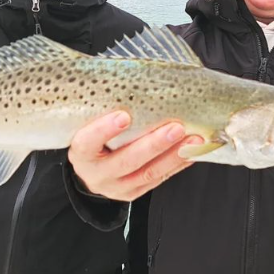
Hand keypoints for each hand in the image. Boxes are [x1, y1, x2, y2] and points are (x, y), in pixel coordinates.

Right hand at [68, 111, 201, 201]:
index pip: (87, 143)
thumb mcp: (90, 124)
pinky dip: (178, 163)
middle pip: (126, 161)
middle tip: (175, 127)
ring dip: (174, 155)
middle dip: (153, 145)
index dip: (104, 130)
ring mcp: (116, 187)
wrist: (92, 166)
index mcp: (81, 154)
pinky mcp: (133, 193)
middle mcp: (97, 175)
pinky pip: (159, 179)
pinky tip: (192, 150)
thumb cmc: (94, 136)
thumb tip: (137, 80)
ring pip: (148, 173)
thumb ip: (105, 109)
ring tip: (193, 138)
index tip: (124, 115)